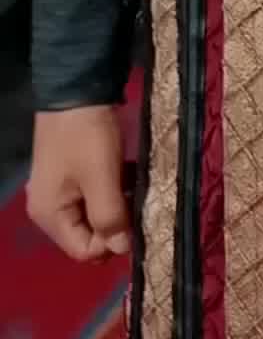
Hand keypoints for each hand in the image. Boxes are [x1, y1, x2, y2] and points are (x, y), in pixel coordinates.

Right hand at [26, 106, 129, 262]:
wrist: (76, 87)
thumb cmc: (87, 136)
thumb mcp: (102, 177)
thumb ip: (110, 217)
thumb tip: (122, 249)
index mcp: (49, 215)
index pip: (83, 250)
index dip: (111, 242)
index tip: (134, 219)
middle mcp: (49, 208)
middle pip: (88, 234)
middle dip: (115, 222)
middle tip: (137, 200)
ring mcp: (59, 189)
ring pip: (94, 213)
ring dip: (117, 203)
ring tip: (134, 183)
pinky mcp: (71, 172)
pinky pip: (94, 194)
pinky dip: (111, 188)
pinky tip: (126, 172)